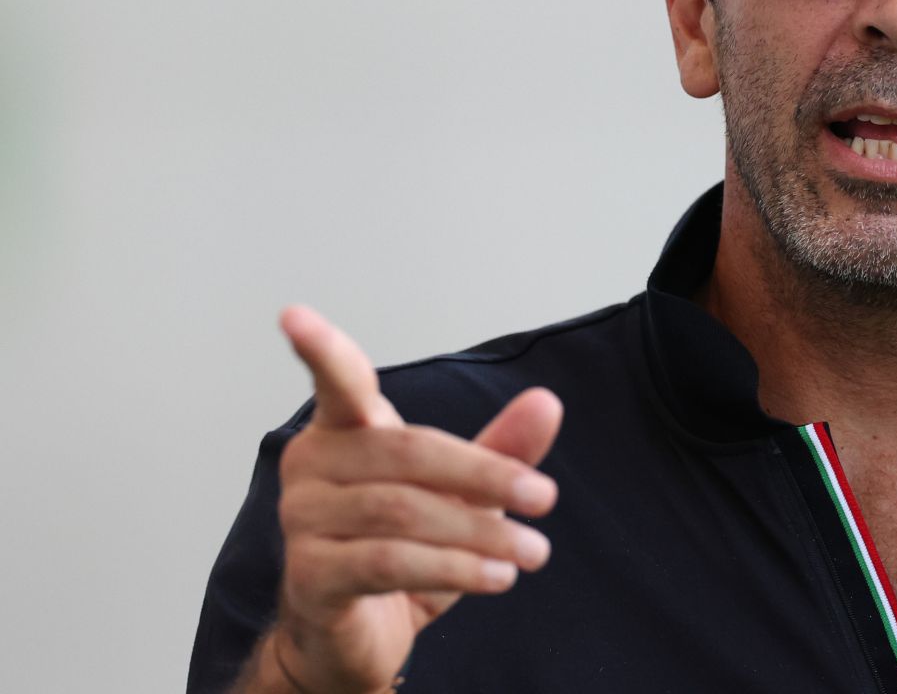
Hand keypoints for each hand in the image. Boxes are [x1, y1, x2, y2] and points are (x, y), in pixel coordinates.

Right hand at [267, 305, 561, 692]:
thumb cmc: (403, 550)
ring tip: (531, 552)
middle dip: (486, 475)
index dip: (320, 349)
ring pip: (403, 511)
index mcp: (346, 432)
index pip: (336, 383)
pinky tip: (496, 576)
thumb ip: (501, 450)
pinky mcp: (310, 577)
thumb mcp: (463, 498)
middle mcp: (312, 467)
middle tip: (545, 498)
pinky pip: (389, 562)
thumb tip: (547, 401)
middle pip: (407, 452)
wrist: (359, 637)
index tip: (292, 315)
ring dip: (481, 533)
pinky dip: (455, 568)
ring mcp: (303, 522)